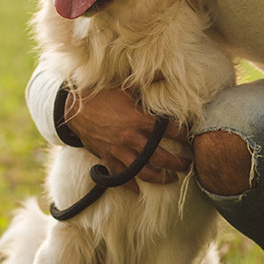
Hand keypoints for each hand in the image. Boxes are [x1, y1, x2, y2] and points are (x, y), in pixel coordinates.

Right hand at [64, 88, 189, 185]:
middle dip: (177, 162)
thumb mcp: (126, 87)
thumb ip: (147, 82)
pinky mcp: (107, 159)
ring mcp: (119, 151)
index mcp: (139, 120)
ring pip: (144, 171)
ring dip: (160, 177)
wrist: (74, 109)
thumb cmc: (101, 96)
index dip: (182, 134)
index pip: (169, 130)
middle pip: (161, 156)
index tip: (189, 137)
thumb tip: (164, 72)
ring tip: (171, 178)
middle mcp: (132, 138)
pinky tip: (139, 190)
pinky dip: (130, 185)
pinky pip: (121, 177)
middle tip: (188, 164)